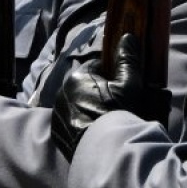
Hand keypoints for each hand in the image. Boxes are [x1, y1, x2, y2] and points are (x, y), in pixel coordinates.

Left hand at [52, 34, 144, 162]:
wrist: (106, 151)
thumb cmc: (119, 114)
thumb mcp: (130, 85)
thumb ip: (128, 60)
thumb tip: (127, 37)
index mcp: (78, 77)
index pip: (95, 67)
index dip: (110, 75)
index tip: (120, 87)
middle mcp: (62, 92)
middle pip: (84, 85)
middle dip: (96, 91)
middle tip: (114, 105)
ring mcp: (57, 113)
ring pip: (75, 103)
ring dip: (86, 107)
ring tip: (103, 120)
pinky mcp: (56, 131)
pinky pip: (68, 121)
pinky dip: (78, 123)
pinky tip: (92, 131)